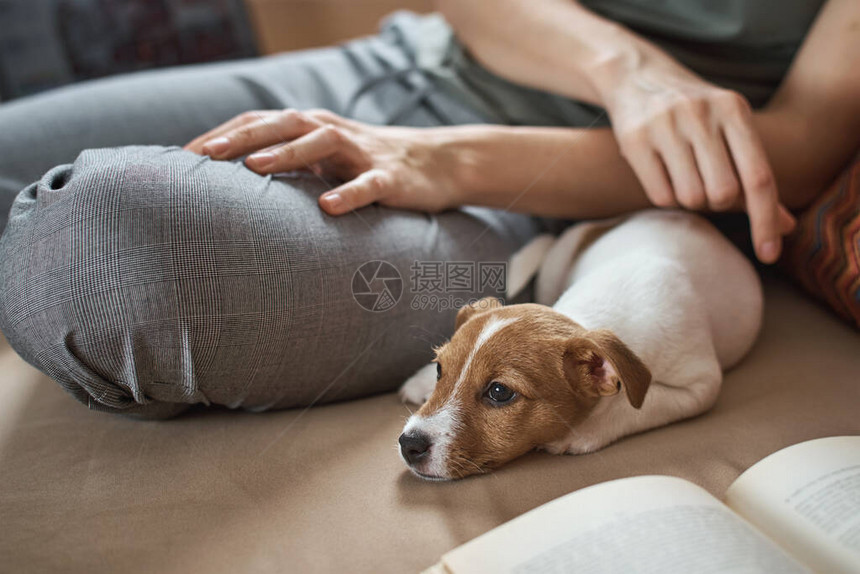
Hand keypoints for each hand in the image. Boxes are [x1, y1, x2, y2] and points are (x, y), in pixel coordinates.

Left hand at [184, 109, 460, 215]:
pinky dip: (349, 193)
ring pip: (320, 144)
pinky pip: (368, 184)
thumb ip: (289, 165)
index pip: (259, 123)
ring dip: (286, 153)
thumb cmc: (367, 164)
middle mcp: (331, 132)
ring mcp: (361, 153)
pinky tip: (329, 207)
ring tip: (253, 168)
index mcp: (311, 129)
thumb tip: (237, 186)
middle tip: (203, 155)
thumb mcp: (325, 161)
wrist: (436, 162)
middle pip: (282, 125)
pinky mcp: (390, 177)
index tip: (184, 156)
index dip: (223, 135)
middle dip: (241, 137)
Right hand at [596, 53, 795, 262]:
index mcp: (733, 109)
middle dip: (717, 203)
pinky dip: (666, 197)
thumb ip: (755, 176)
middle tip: (707, 185)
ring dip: (690, 200)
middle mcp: (701, 113)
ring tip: (683, 177)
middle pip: (723, 193)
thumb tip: (786, 226)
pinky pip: (661, 196)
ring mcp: (665, 124)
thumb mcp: (730, 131)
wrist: (636, 75)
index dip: (766, 219)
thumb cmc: (694, 116)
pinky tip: (661, 176)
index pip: (759, 177)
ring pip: (691, 197)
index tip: (769, 254)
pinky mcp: (634, 139)